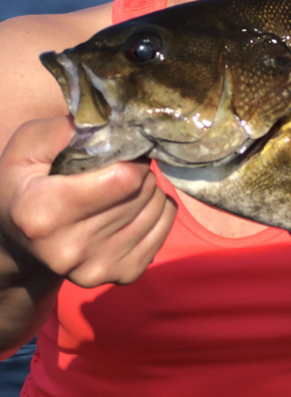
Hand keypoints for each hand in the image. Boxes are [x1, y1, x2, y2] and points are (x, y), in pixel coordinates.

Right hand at [0, 117, 175, 287]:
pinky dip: (158, 209)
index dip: (131, 156)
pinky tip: (132, 207)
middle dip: (140, 171)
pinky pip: (166, 227)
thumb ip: (67, 130)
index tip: (121, 150)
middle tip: (120, 168)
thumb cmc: (24, 185)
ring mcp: (99, 268)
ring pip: (158, 208)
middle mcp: (70, 249)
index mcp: (43, 213)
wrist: (19, 244)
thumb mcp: (28, 147)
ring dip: (149, 189)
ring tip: (122, 188)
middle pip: (143, 191)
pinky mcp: (123, 275)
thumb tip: (117, 121)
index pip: (124, 179)